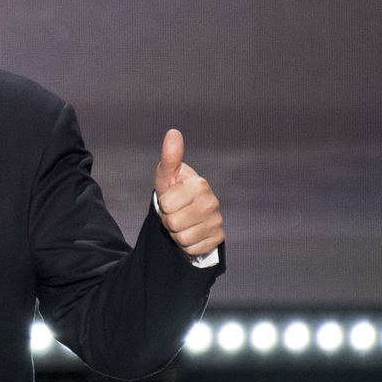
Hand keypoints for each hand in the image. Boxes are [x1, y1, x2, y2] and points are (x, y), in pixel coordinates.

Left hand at [153, 128, 223, 258]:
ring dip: (176, 233)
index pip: (166, 204)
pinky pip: (192, 249)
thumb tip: (173, 132)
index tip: (169, 200)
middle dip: (168, 220)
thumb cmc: (175, 190)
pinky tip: (190, 233)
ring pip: (182, 238)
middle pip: (173, 223)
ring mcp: (217, 221)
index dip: (162, 204)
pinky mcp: (218, 238)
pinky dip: (186, 245)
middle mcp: (212, 202)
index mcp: (200, 184)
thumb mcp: (167, 175)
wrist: (188, 211)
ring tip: (181, 222)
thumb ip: (169, 157)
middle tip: (174, 213)